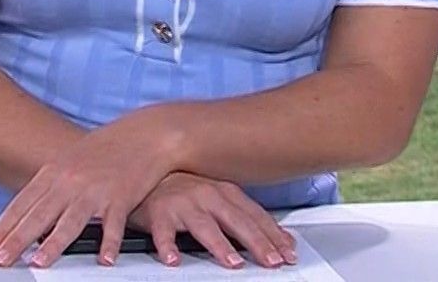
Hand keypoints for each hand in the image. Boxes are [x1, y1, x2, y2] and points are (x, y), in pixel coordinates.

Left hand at [0, 117, 175, 268]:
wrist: (145, 134)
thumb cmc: (108, 148)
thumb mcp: (71, 161)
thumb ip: (50, 185)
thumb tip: (28, 208)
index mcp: (54, 172)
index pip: (20, 205)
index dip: (1, 229)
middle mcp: (70, 180)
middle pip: (38, 215)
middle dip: (15, 240)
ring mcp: (95, 189)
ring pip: (70, 221)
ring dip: (53, 244)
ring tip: (38, 263)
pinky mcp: (121, 197)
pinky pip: (112, 224)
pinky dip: (108, 242)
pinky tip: (103, 259)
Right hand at [128, 174, 297, 269]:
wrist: (148, 174)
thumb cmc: (187, 191)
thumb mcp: (222, 201)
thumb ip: (249, 219)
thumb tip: (283, 238)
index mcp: (226, 192)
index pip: (256, 216)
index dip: (274, 236)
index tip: (288, 253)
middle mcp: (208, 195)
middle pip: (236, 221)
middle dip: (256, 242)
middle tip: (271, 260)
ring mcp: (183, 203)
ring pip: (204, 226)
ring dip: (219, 245)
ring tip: (232, 262)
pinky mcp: (159, 213)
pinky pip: (163, 232)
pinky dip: (167, 246)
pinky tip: (172, 259)